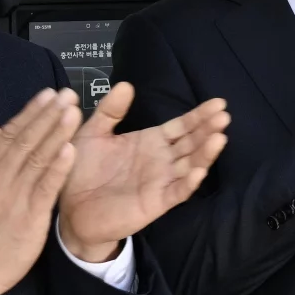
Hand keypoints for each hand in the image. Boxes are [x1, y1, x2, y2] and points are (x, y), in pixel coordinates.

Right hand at [0, 88, 76, 294]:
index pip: (11, 134)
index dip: (31, 113)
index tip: (48, 94)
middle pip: (26, 140)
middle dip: (48, 115)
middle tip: (68, 94)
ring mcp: (13, 196)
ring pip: (37, 158)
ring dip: (56, 132)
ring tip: (73, 111)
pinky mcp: (28, 216)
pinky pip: (45, 188)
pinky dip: (57, 168)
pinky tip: (71, 150)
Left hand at [58, 83, 230, 260]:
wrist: (71, 210)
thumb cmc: (82, 171)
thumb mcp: (92, 134)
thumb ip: (109, 111)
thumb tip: (126, 84)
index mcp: (150, 142)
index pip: (181, 126)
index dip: (199, 115)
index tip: (218, 103)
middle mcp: (161, 160)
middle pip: (191, 142)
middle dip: (208, 129)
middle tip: (223, 115)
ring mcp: (161, 182)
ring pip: (190, 165)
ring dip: (205, 153)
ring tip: (219, 137)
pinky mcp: (155, 203)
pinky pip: (177, 192)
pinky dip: (188, 183)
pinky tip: (198, 171)